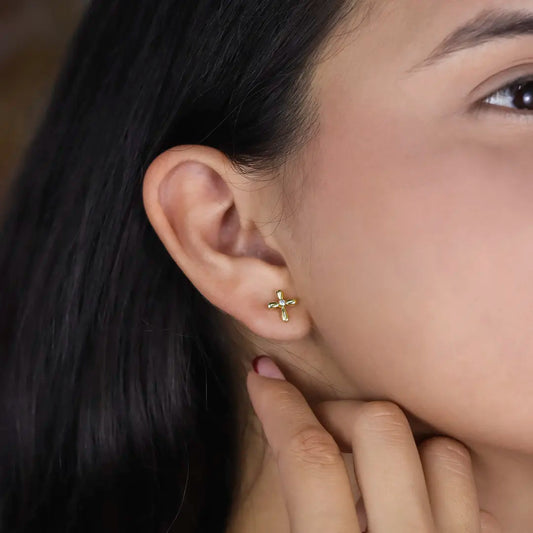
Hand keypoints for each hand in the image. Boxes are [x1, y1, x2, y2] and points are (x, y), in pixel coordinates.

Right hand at [246, 356, 500, 532]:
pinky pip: (472, 490)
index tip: (263, 376)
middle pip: (382, 426)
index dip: (278, 405)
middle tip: (318, 422)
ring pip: (443, 450)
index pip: (309, 458)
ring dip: (401, 445)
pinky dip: (439, 478)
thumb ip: (294, 511)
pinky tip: (413, 497)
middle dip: (340, 412)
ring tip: (372, 466)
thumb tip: (285, 443)